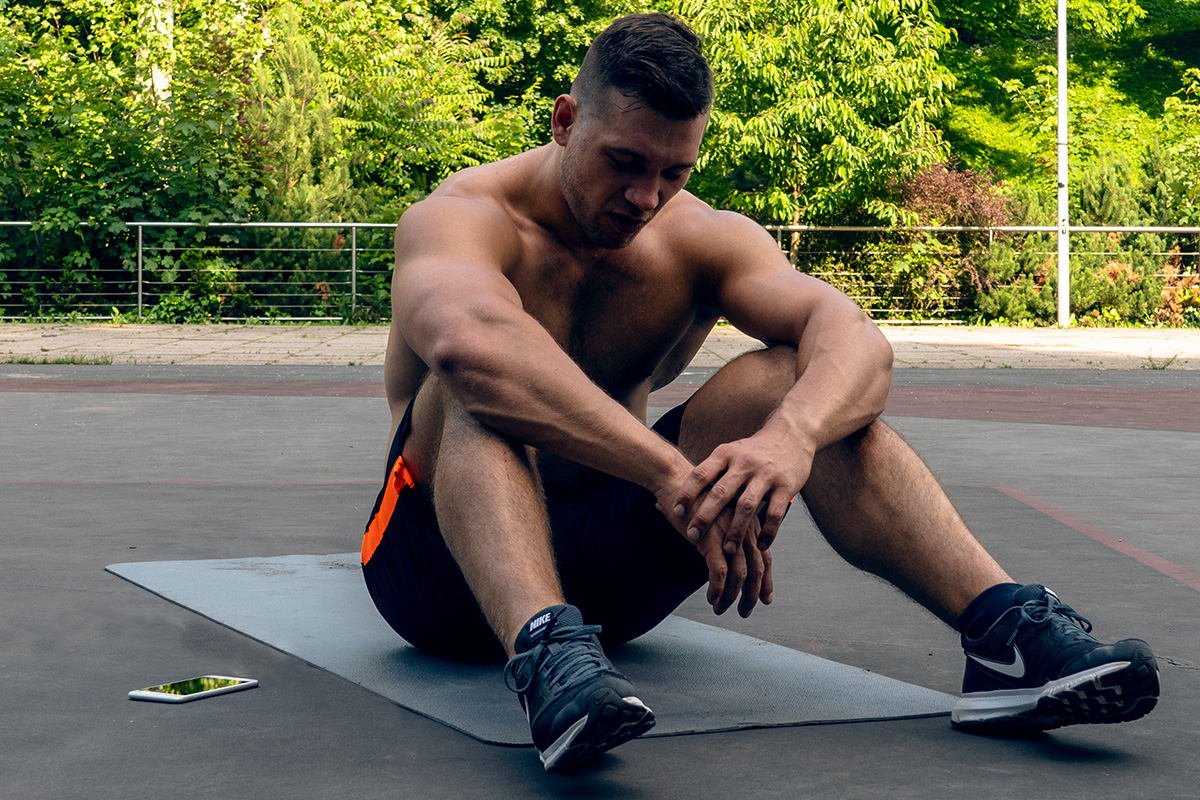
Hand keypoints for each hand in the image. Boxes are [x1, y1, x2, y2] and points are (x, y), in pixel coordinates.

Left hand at [672, 430, 813, 558]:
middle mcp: (745, 462)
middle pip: (721, 492)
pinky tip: (760, 545)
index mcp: (727, 453)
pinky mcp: (786, 485)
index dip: (687, 493)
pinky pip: (775, 513)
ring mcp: (766, 474)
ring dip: (735, 531)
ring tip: (727, 549)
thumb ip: (712, 472)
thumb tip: (681, 494)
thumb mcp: (731, 452)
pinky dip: (767, 532)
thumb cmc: (754, 450)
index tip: (676, 511)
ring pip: (746, 506)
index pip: (702, 474)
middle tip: (692, 536)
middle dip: (704, 516)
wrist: (792, 434)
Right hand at [695, 506, 773, 616]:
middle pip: (757, 569)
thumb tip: (724, 557)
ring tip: (721, 609)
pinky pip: (720, 572)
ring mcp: (729, 534)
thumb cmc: (692, 498)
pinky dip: (717, 589)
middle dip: (752, 595)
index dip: (766, 581)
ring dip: (731, 597)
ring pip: (740, 575)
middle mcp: (743, 529)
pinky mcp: (710, 539)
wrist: (674, 479)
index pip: (765, 557)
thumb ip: (726, 535)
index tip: (765, 599)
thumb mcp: (716, 517)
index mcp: (748, 524)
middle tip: (745, 612)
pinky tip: (711, 598)